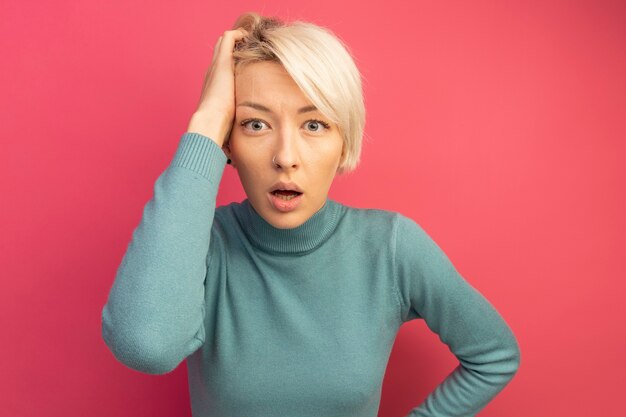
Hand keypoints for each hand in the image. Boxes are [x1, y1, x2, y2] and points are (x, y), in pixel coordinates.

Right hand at [187, 28, 247, 146]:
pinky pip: (229, 38)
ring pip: (224, 43)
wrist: (209, 125)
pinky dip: (239, 35)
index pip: (221, 71)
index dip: (233, 66)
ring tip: (252, 41)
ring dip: (237, 40)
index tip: (248, 67)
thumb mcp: (227, 129)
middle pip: (221, 53)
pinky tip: (250, 37)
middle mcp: (212, 76)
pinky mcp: (220, 63)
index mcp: (214, 90)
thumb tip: (234, 156)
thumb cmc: (217, 132)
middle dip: (236, 50)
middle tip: (252, 51)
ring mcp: (215, 68)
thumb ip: (231, 135)